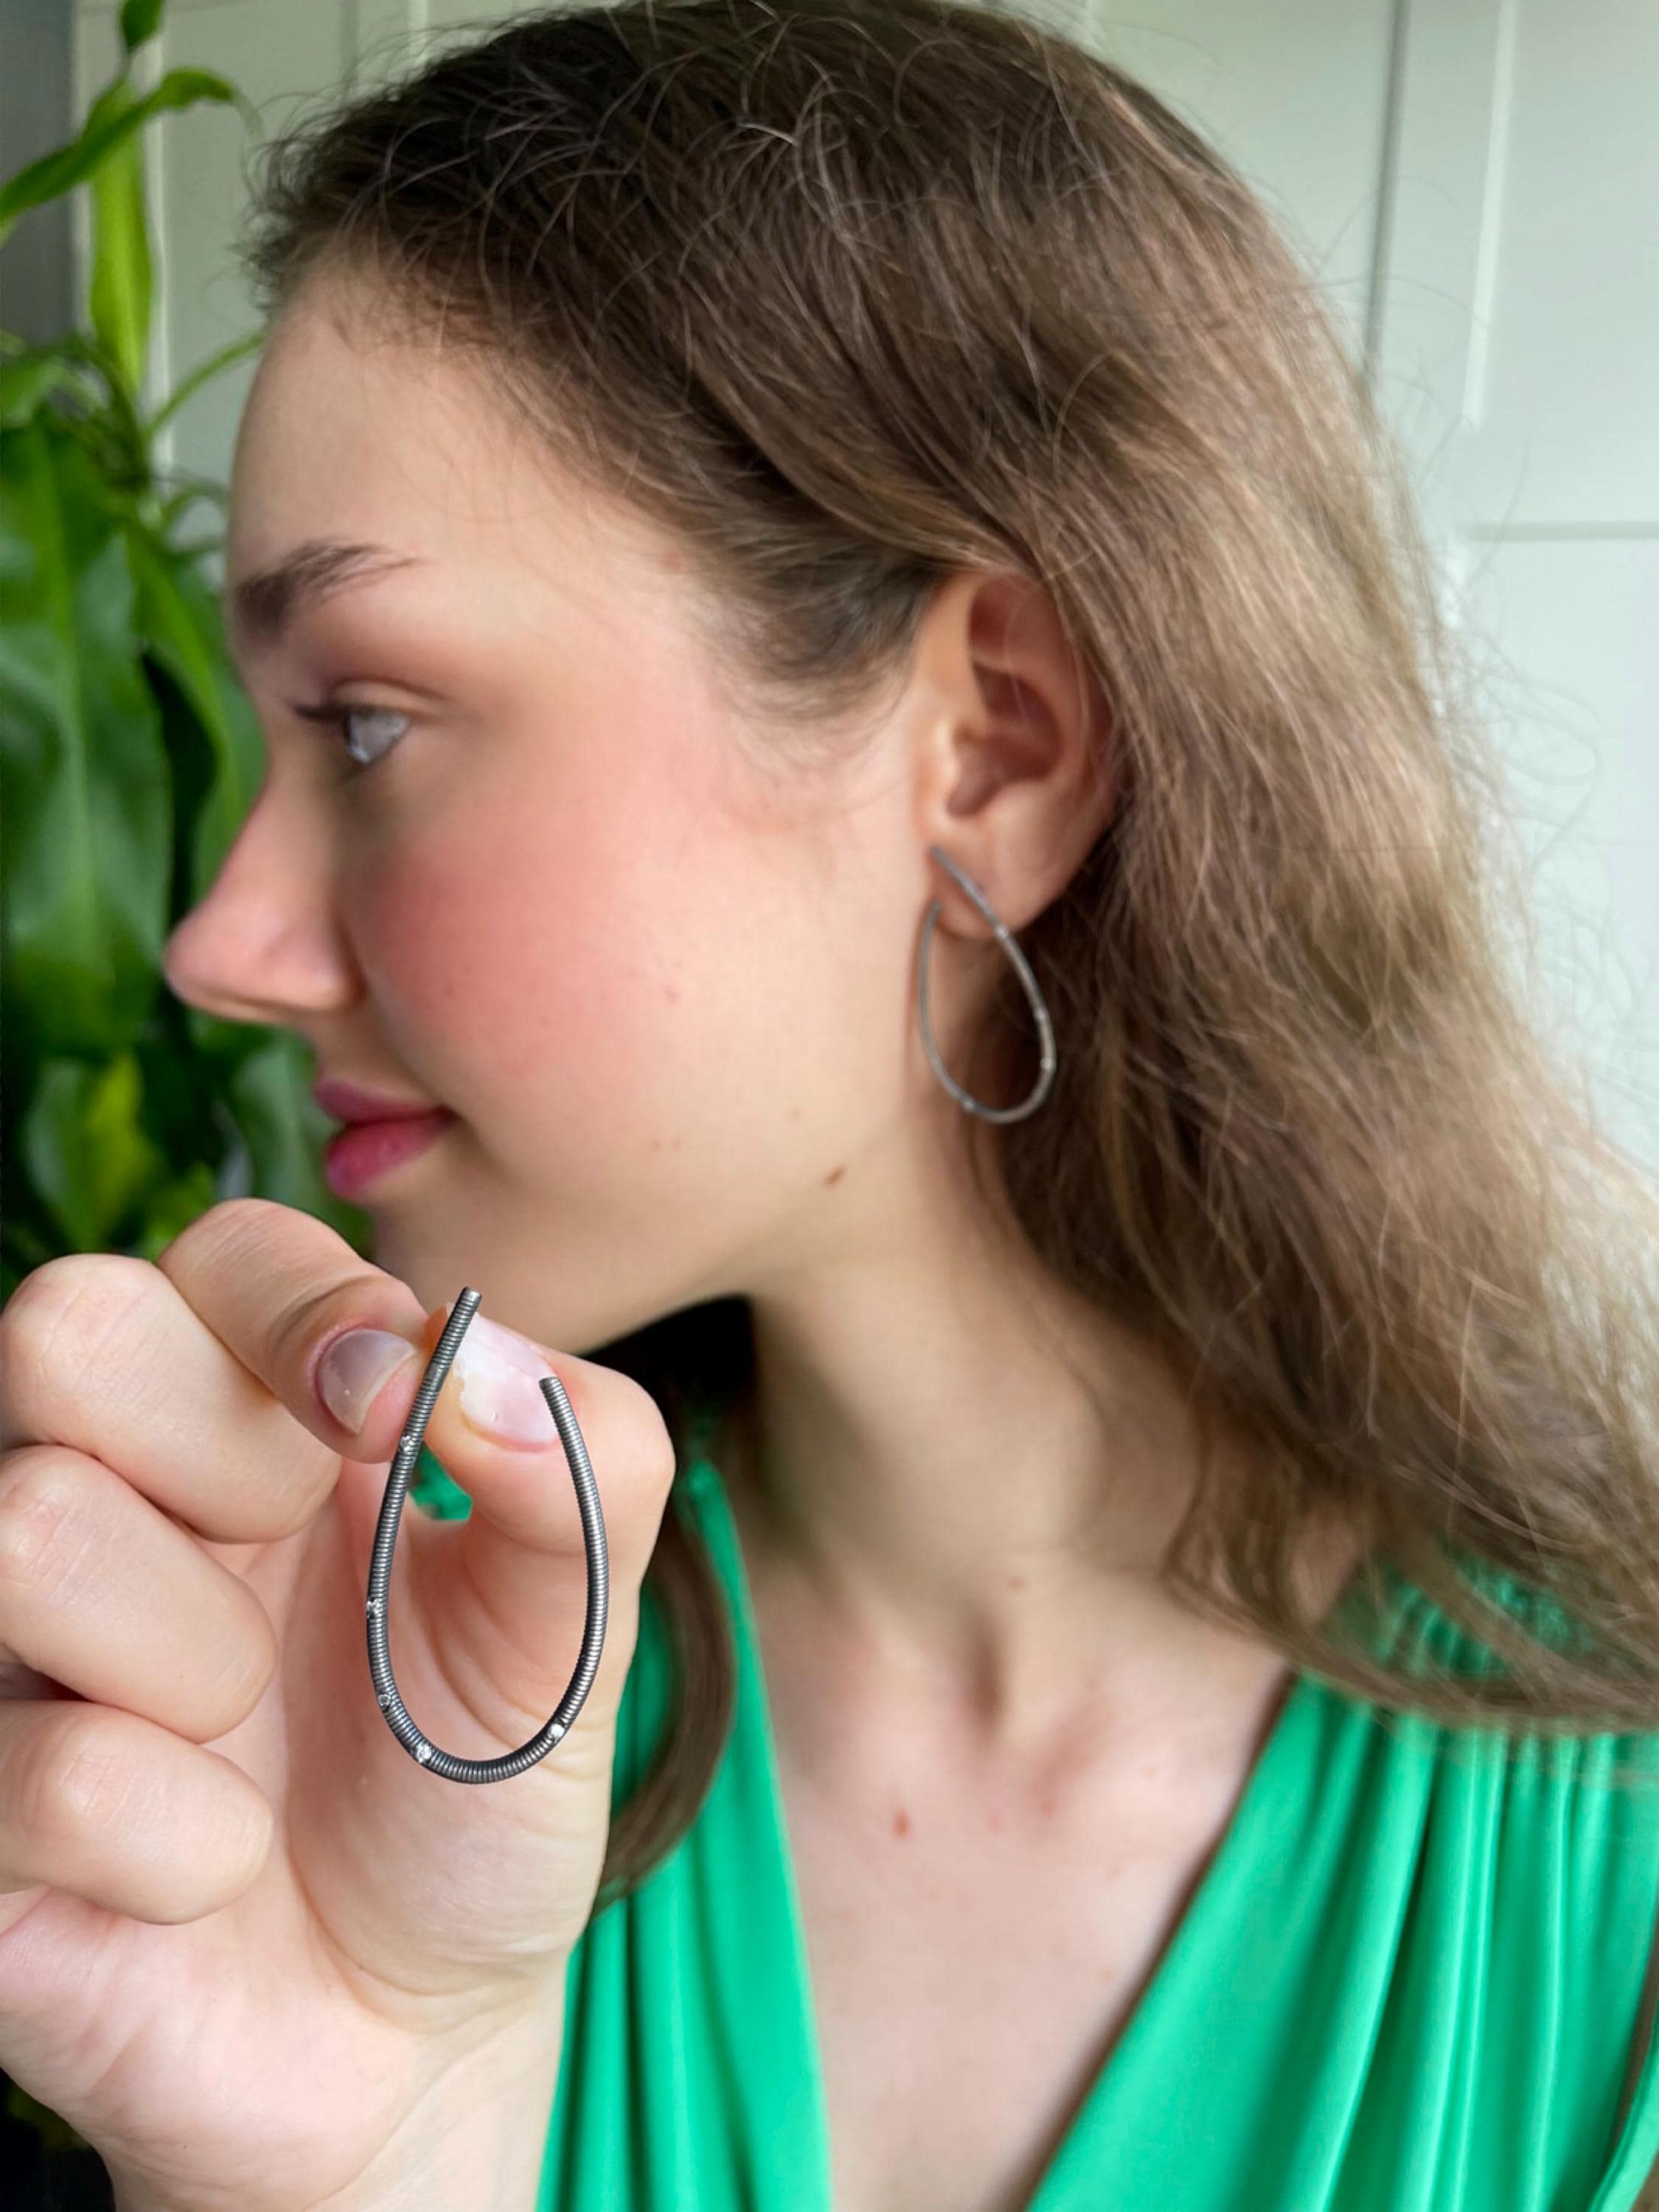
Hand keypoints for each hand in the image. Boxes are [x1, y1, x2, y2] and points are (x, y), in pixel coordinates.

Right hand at [0, 1200, 676, 2211]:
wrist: (422, 2026)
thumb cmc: (478, 1783)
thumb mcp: (580, 1623)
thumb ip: (585, 1459)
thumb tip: (473, 1356)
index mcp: (256, 1415)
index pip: (226, 1250)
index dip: (304, 1306)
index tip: (388, 1407)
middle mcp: (111, 1490)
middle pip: (65, 1325)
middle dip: (219, 1453)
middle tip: (293, 1563)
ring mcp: (16, 1644)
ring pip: (34, 1527)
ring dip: (207, 1662)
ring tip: (255, 1735)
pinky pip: (56, 1772)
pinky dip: (189, 1849)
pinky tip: (214, 1873)